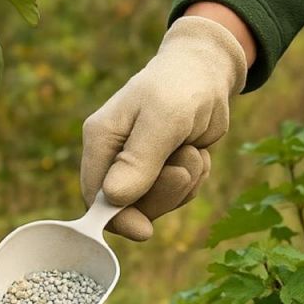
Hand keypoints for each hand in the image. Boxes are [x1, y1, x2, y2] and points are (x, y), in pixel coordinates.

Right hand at [81, 15, 248, 240]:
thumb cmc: (180, 88)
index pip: (96, 197)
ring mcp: (138, 165)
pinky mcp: (162, 169)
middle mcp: (114, 156)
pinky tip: (197, 151)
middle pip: (129, 207)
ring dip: (184, 183)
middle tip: (185, 166)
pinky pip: (179, 194)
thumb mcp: (163, 119)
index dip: (117, 220)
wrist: (207, 72)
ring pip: (158, 203)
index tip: (145, 231)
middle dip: (163, 194)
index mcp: (101, 140)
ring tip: (192, 149)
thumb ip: (139, 159)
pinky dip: (195, 178)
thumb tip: (114, 199)